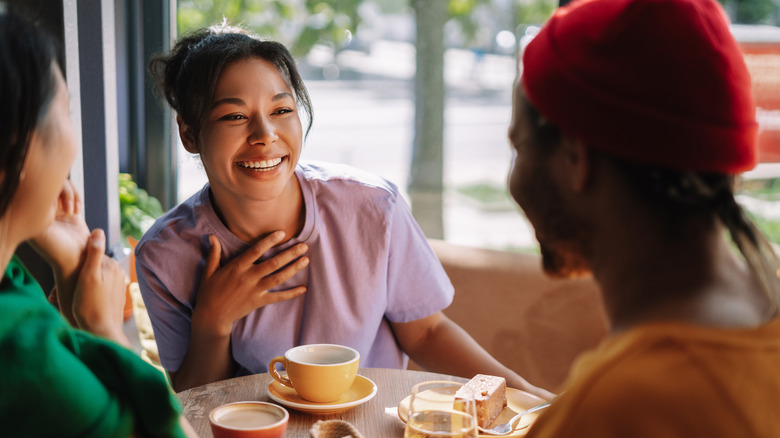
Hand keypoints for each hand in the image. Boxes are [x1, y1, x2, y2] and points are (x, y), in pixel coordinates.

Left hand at [29, 179, 90, 277]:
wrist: (75, 259)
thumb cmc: (55, 249)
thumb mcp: (40, 230)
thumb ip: (36, 211)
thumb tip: (39, 191)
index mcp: (31, 211)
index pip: (35, 187)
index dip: (47, 192)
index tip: (53, 207)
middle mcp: (43, 208)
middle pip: (50, 183)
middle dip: (62, 191)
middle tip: (65, 207)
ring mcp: (57, 208)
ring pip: (63, 186)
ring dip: (71, 194)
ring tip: (72, 210)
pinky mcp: (71, 210)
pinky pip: (74, 193)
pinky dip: (77, 198)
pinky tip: (77, 210)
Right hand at [72, 229, 129, 344]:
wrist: (102, 332)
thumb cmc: (90, 305)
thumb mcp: (88, 276)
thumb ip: (93, 253)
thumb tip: (98, 230)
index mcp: (111, 265)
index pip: (87, 257)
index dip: (72, 267)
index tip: (62, 279)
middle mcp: (118, 273)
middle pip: (90, 269)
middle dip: (74, 279)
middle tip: (59, 295)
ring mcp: (118, 285)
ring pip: (92, 280)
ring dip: (78, 288)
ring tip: (69, 301)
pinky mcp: (115, 296)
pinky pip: (97, 291)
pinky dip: (87, 295)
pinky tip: (80, 305)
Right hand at [192, 231, 308, 336]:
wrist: (211, 317)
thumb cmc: (210, 291)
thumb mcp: (209, 271)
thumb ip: (214, 253)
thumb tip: (211, 236)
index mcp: (236, 267)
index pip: (255, 251)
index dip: (269, 241)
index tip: (282, 233)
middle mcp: (248, 277)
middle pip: (273, 263)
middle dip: (289, 254)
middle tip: (304, 246)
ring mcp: (255, 290)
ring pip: (278, 278)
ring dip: (293, 269)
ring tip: (306, 260)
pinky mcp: (258, 302)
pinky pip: (278, 297)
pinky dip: (292, 293)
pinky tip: (304, 288)